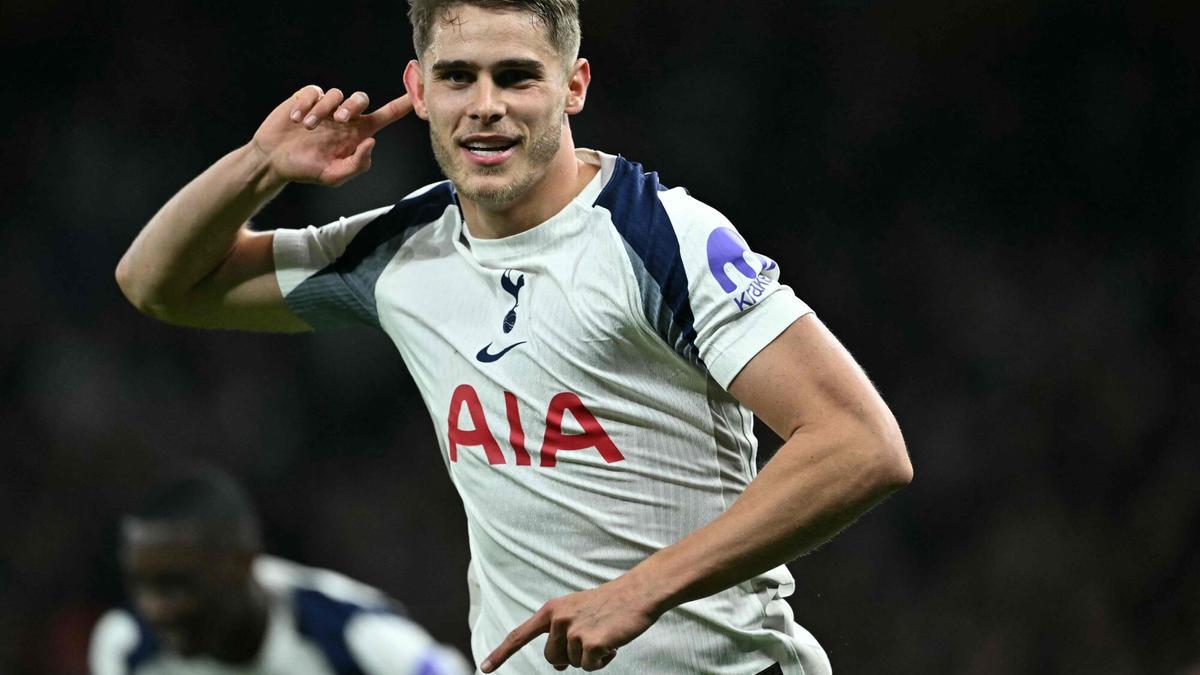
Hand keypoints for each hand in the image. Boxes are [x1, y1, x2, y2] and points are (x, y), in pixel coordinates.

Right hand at [250, 85, 413, 186]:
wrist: (274, 160)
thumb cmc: (306, 170)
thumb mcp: (333, 176)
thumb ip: (356, 165)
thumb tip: (372, 142)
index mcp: (357, 134)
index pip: (386, 116)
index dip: (402, 104)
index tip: (418, 91)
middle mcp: (345, 118)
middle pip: (361, 98)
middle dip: (352, 106)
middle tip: (338, 120)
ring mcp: (325, 106)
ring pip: (335, 95)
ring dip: (322, 111)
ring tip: (307, 127)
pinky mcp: (306, 98)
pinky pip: (314, 92)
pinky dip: (305, 105)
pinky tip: (296, 120)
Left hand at [481, 580, 659, 671]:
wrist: (638, 592)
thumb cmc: (610, 603)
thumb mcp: (577, 610)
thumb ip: (560, 632)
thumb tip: (555, 664)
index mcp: (551, 610)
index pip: (519, 635)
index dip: (500, 654)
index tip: (484, 668)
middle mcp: (557, 619)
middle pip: (551, 659)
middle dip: (569, 657)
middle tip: (591, 638)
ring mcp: (573, 631)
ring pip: (572, 664)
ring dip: (589, 657)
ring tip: (604, 635)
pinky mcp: (590, 642)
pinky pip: (589, 667)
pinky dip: (602, 661)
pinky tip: (612, 643)